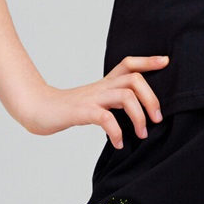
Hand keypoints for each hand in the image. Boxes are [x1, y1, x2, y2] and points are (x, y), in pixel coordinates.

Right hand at [19, 54, 169, 147]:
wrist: (38, 110)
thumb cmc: (68, 109)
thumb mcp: (95, 101)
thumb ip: (113, 103)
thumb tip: (139, 114)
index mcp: (105, 83)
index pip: (129, 64)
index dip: (148, 61)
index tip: (166, 62)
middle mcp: (101, 87)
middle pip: (135, 80)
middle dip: (152, 99)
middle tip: (157, 119)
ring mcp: (92, 98)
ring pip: (125, 96)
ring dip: (139, 117)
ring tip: (141, 134)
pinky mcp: (82, 112)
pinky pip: (106, 118)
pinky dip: (117, 131)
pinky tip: (119, 143)